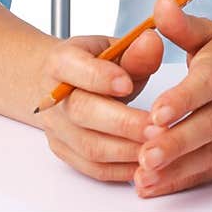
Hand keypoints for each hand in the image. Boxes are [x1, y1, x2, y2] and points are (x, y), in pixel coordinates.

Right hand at [36, 29, 163, 182]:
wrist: (61, 83)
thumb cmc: (92, 62)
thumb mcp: (113, 48)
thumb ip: (135, 50)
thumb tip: (152, 42)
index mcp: (61, 61)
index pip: (76, 69)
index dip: (101, 77)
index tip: (128, 83)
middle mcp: (53, 97)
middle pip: (82, 113)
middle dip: (123, 123)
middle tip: (157, 127)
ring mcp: (56, 129)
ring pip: (89, 146)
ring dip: (127, 150)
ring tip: (158, 147)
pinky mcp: (65, 152)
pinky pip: (93, 168)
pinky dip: (121, 169)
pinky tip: (145, 163)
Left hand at [133, 0, 211, 197]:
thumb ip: (182, 24)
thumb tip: (160, 2)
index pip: (206, 85)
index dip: (183, 98)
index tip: (157, 111)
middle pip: (207, 126)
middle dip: (176, 142)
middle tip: (145, 153)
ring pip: (207, 154)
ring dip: (176, 168)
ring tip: (144, 175)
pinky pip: (208, 171)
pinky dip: (182, 181)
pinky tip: (154, 187)